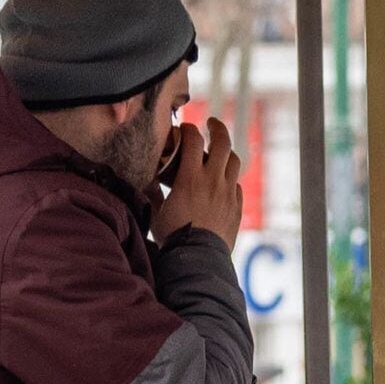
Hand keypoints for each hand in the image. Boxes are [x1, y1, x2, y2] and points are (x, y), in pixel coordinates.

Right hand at [152, 114, 242, 242]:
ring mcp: (228, 193)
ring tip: (219, 152)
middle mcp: (213, 181)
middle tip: (211, 124)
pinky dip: (229, 179)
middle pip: (223, 143)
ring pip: (234, 162)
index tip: (185, 128)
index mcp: (191, 178)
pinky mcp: (237, 207)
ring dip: (227, 153)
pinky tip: (222, 184)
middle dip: (217, 128)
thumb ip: (154, 193)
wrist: (198, 259)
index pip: (193, 140)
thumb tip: (147, 182)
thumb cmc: (173, 236)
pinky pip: (236, 185)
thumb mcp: (158, 212)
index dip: (189, 129)